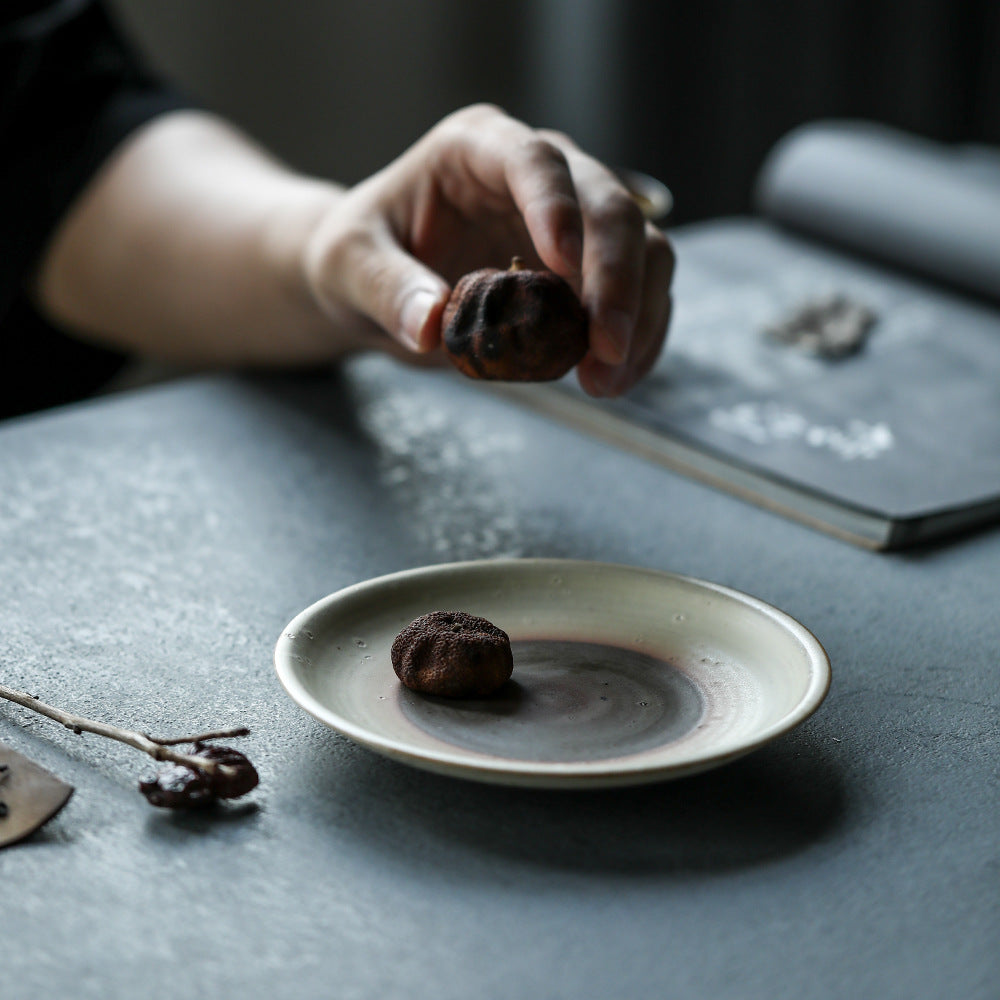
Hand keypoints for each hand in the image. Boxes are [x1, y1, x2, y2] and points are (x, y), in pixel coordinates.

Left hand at [303, 104, 673, 395]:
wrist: (375, 283)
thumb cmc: (357, 257)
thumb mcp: (347, 268)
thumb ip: (386, 289)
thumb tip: (430, 326)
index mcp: (476, 149)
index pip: (534, 160)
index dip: (557, 206)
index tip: (562, 264)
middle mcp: (538, 175)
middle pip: (610, 205)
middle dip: (617, 279)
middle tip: (604, 349)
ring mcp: (574, 220)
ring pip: (644, 248)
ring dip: (637, 317)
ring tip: (604, 382)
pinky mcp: (590, 269)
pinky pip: (640, 294)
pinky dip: (638, 338)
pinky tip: (614, 380)